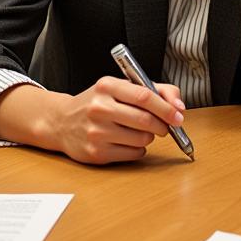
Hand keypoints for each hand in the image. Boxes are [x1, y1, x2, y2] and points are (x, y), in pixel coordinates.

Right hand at [49, 76, 185, 164]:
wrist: (61, 122)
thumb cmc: (97, 103)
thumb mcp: (119, 87)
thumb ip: (152, 89)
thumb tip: (178, 106)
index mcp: (107, 86)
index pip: (144, 96)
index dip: (166, 107)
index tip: (178, 115)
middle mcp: (99, 108)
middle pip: (145, 120)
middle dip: (163, 125)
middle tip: (165, 126)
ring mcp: (97, 132)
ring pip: (141, 139)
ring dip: (149, 137)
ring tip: (139, 131)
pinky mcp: (96, 153)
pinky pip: (133, 154)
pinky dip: (138, 149)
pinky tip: (128, 141)